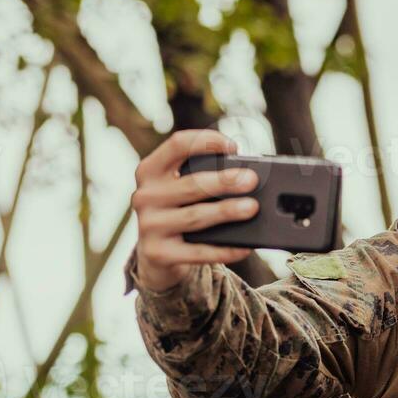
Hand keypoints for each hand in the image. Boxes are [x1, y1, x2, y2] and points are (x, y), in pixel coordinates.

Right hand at [131, 130, 257, 292]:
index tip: (232, 147)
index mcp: (150, 171)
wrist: (154, 256)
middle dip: (224, 181)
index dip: (206, 141)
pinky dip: (224, 249)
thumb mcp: (178, 189)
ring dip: (227, 211)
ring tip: (252, 208)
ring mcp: (149, 226)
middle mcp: (145, 196)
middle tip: (251, 180)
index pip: (177, 145)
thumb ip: (200, 176)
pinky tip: (244, 247)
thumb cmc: (177, 212)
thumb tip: (245, 175)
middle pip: (191, 184)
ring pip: (195, 216)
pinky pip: (198, 252)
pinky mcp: (158, 253)